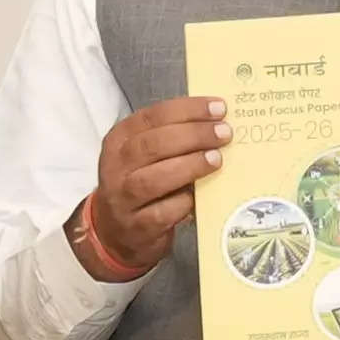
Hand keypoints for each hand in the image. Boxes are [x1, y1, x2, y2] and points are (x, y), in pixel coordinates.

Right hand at [85, 97, 226, 277]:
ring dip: (189, 166)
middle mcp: (116, 167)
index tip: (219, 108)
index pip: (152, 116)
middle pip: (153, 144)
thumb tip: (217, 122)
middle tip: (224, 133)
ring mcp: (123, 198)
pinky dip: (184, 202)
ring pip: (154, 178)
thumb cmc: (140, 183)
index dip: (187, 110)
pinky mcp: (138, 226)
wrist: (116, 232)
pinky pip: (163, 212)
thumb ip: (172, 138)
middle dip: (193, 135)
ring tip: (216, 159)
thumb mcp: (145, 156)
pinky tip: (201, 195)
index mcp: (119, 140)